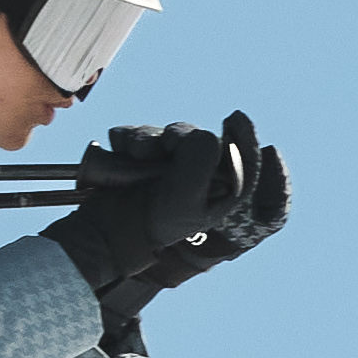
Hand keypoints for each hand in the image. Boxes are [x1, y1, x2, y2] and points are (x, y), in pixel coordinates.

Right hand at [43, 113, 286, 350]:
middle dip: (184, 138)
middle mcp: (199, 180)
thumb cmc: (152, 221)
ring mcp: (166, 169)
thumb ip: (201, 156)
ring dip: (149, 139)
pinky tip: (123, 152)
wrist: (105, 231)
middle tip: (170, 145)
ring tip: (138, 155)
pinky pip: (137, 135)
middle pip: (204, 140)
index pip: (249, 164)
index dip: (251, 145)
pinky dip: (128, 139)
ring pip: (168, 134)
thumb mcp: (186, 195)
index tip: (242, 126)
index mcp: (221, 193)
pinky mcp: (137, 160)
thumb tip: (197, 133)